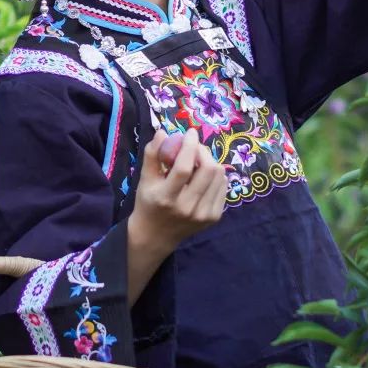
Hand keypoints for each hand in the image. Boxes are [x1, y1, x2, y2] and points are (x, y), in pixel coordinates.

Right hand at [129, 129, 228, 254]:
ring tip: (198, 162)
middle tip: (194, 147)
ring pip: (219, 176)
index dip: (190, 146)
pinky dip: (216, 176)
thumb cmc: (149, 203)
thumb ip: (152, 155)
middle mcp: (187, 208)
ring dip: (210, 161)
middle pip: (208, 170)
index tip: (190, 132)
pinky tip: (204, 177)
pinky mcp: (214, 218)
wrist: (156, 236)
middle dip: (203, 151)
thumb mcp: (145, 179)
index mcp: (166, 198)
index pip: (184, 168)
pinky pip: (223, 186)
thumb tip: (163, 132)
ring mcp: (203, 215)